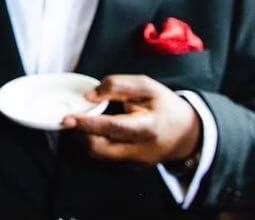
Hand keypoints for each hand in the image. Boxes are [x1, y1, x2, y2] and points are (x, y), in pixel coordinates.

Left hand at [61, 75, 200, 165]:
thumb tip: (89, 95)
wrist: (187, 134)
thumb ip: (118, 86)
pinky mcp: (130, 168)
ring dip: (83, 139)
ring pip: (98, 156)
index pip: (113, 128)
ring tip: (78, 123)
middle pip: (100, 149)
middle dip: (79, 134)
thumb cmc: (164, 106)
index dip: (88, 123)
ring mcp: (135, 163)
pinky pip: (104, 158)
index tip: (67, 119)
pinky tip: (91, 131)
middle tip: (67, 119)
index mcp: (147, 127)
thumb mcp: (147, 87)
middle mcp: (140, 150)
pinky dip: (93, 144)